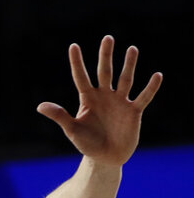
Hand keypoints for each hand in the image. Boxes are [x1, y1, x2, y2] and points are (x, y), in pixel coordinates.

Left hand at [37, 35, 160, 165]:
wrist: (105, 158)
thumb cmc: (86, 143)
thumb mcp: (72, 129)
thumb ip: (59, 115)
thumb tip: (40, 106)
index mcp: (88, 99)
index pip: (81, 77)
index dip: (77, 63)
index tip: (73, 46)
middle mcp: (105, 96)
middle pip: (105, 72)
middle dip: (105, 56)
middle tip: (107, 38)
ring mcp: (120, 102)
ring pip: (125, 79)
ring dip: (129, 65)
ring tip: (132, 49)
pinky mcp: (133, 111)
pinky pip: (143, 97)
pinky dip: (150, 88)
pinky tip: (157, 75)